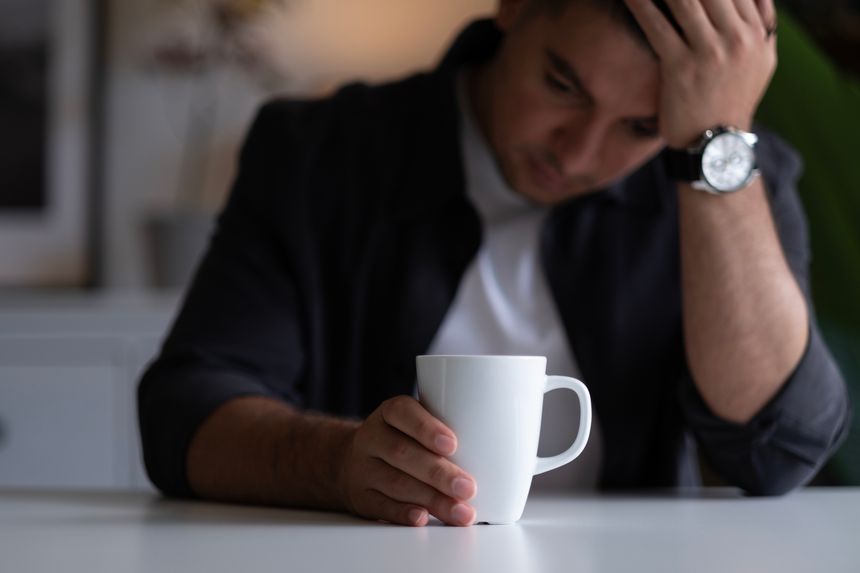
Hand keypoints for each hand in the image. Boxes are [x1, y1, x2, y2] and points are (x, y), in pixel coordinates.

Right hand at [338, 396, 476, 525]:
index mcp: (389, 414)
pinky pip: (382, 506)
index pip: (402, 412)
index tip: (453, 444)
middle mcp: (372, 438)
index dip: (426, 428)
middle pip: (403, 453)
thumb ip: (442, 430)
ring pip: (396, 483)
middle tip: (468, 487)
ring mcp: (363, 468)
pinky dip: (404, 513)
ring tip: (460, 512)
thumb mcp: (412, 424)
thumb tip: (493, 449)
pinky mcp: (362, 497)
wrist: (349, 461)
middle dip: (439, 473)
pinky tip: (423, 518)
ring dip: (432, 500)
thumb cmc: (399, 440)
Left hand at [625, 0, 777, 147]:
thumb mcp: (760, 61)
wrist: (717, 145)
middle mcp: (738, 38)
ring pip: (684, 0)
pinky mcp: (681, 68)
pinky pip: (657, 23)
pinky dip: (640, 3)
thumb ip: (759, 23)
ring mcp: (710, 52)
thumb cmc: (732, 101)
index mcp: (755, 32)